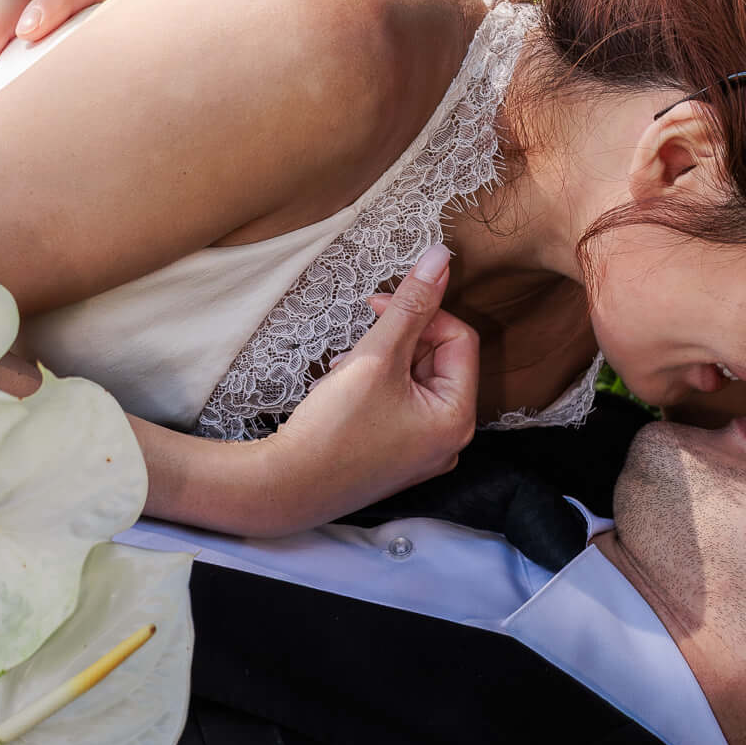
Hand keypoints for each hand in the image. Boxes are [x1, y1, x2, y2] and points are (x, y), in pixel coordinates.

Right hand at [256, 246, 479, 530]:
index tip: (378, 304)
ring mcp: (424, 453)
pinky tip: (342, 393)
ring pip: (416, 381)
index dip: (422, 313)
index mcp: (458, 418)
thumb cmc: (332, 428)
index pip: (460, 339)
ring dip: (382, 363)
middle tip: (357, 348)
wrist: (285, 487)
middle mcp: (450, 440)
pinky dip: (376, 388)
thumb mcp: (375, 357)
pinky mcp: (399, 458)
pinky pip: (401, 406)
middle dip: (398, 343)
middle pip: (439, 361)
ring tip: (344, 373)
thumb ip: (411, 305)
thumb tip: (442, 256)